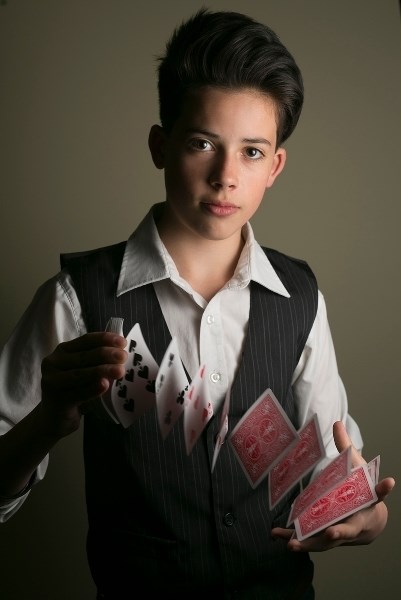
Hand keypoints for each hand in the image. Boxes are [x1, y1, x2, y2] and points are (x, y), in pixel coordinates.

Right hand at [40, 332, 126, 436]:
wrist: (55, 418)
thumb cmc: (75, 389)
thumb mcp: (85, 371)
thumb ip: (97, 360)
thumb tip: (122, 352)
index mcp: (62, 351)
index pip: (85, 340)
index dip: (104, 339)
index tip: (123, 342)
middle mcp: (53, 363)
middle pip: (83, 356)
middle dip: (106, 355)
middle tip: (123, 356)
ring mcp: (52, 381)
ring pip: (80, 374)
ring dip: (101, 371)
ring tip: (119, 371)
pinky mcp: (56, 400)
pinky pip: (77, 393)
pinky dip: (92, 389)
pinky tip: (105, 385)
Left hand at [271, 421, 394, 551]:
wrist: (367, 522)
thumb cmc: (360, 491)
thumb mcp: (355, 468)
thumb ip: (345, 448)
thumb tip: (337, 423)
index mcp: (366, 501)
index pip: (377, 494)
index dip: (383, 488)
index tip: (388, 481)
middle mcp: (355, 520)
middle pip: (349, 529)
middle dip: (340, 532)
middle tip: (333, 533)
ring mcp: (340, 533)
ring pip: (326, 542)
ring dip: (310, 544)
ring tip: (293, 544)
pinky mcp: (325, 538)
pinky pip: (309, 541)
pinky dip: (293, 538)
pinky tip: (275, 535)